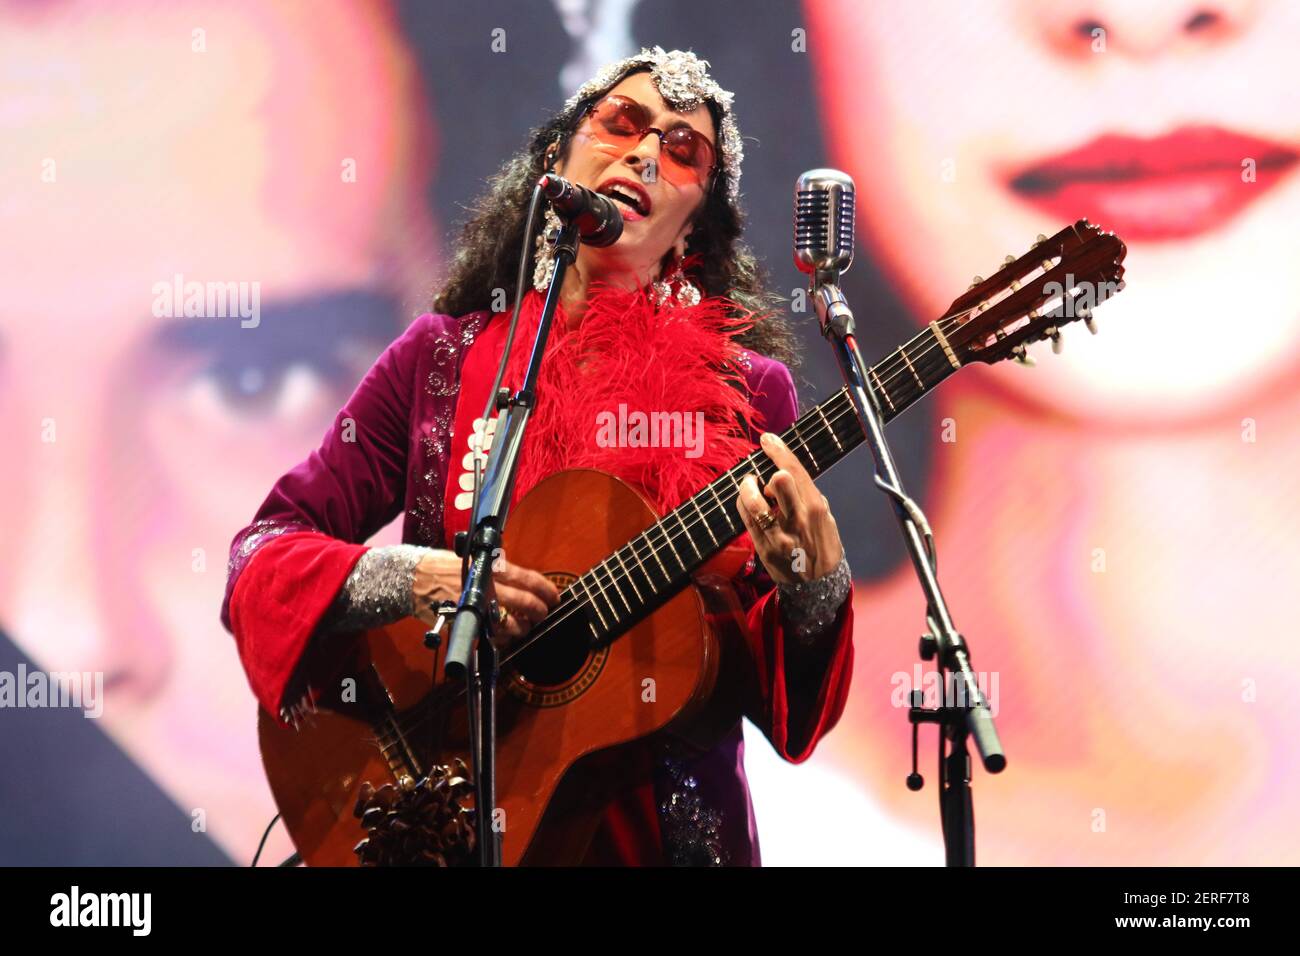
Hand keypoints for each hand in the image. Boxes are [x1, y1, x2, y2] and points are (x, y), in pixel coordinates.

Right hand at [410, 549, 559, 644]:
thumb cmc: (445, 566)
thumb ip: (499, 569)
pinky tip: (507, 634)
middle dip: (539, 611)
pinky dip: (503, 638)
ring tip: (526, 626)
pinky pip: (492, 636)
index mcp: (491, 568)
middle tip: (543, 613)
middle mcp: (487, 587)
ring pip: (511, 623)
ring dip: (524, 628)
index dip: (546, 590)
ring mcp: (478, 607)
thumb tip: (524, 581)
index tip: (554, 596)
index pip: (528, 579)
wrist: (414, 580)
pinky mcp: (467, 624)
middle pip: (525, 603)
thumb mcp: (475, 558)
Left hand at [735, 432, 843, 585]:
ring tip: (750, 485)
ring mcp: (778, 536)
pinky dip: (743, 503)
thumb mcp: (826, 518)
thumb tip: (785, 475)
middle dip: (766, 469)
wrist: (818, 587)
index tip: (768, 439)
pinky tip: (748, 501)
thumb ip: (807, 496)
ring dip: (748, 487)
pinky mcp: (763, 548)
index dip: (779, 451)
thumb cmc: (823, 547)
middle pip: (778, 482)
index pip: (795, 472)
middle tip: (761, 471)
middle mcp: (797, 520)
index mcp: (816, 509)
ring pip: (753, 501)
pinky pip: (745, 518)